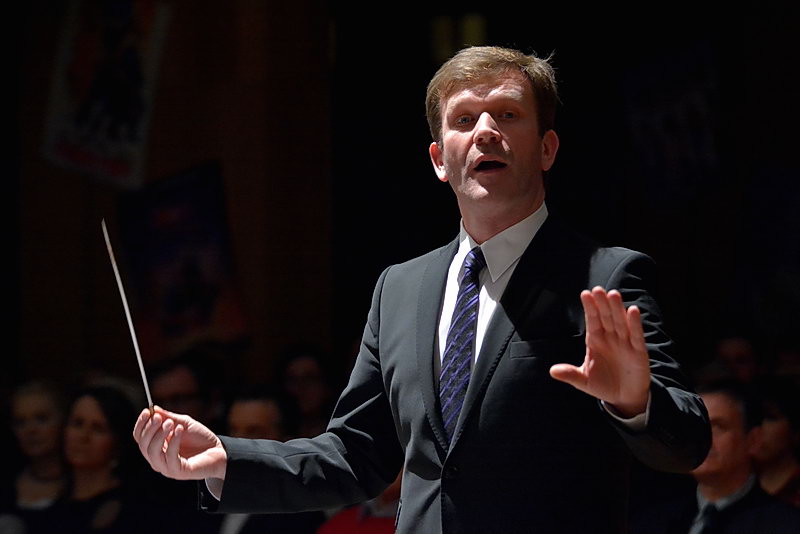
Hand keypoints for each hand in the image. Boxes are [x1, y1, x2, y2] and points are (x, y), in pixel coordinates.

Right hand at [132, 406, 226, 480]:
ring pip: (153, 452)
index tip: (147, 411)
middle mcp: (157, 459)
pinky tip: (180, 430)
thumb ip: (169, 418)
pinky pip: (169, 456)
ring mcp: (166, 467)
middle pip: (143, 445)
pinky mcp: (177, 472)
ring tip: (171, 424)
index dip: (141, 424)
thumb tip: (154, 409)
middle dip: (149, 429)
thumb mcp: (183, 423)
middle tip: (159, 418)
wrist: (218, 451)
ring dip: (160, 435)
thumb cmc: (199, 438)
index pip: (140, 437)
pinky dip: (173, 441)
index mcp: (156, 447)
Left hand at [550, 286, 650, 417]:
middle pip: (606, 317)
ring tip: (613, 295)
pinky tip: (633, 311)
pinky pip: (636, 336)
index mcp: (595, 340)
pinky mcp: (638, 351)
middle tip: (598, 290)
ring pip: (620, 323)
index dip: (589, 308)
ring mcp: (625, 343)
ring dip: (618, 309)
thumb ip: (570, 374)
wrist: (625, 397)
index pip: (592, 320)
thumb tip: (552, 371)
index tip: (585, 294)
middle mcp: (610, 338)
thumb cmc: (603, 385)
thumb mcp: (584, 381)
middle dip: (602, 304)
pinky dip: (635, 324)